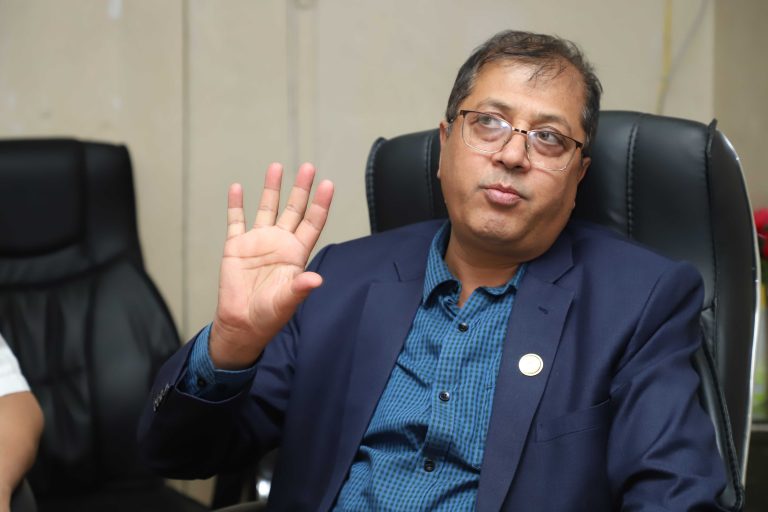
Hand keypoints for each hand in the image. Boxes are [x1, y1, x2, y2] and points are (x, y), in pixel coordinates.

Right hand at [209, 162, 333, 368]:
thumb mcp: (287, 302)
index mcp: (296, 253)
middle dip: (301, 188)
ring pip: (266, 208)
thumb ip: (300, 289)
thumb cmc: (269, 315)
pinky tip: (237, 188)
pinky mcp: (236, 246)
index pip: (312, 223)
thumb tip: (317, 280)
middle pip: (293, 209)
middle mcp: (280, 242)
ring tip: (275, 167)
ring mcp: (258, 242)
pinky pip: (236, 221)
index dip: (321, 204)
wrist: (241, 323)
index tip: (328, 184)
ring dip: (271, 188)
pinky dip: (235, 205)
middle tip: (308, 167)